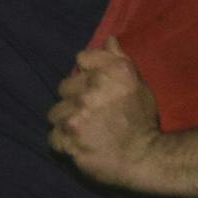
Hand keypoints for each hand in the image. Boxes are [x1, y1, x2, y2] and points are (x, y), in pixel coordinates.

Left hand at [48, 38, 162, 191]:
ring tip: (83, 130)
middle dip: (75, 99)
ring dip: (66, 121)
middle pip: (65, 87)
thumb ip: (120, 60)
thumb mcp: (138, 85)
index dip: (87, 73)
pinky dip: (63, 142)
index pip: (82, 60)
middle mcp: (92, 89)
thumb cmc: (143, 121)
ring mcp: (78, 114)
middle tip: (90, 113)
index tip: (96, 87)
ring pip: (56, 113)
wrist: (145, 157)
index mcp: (113, 71)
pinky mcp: (68, 138)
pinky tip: (77, 144)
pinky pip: (53, 137)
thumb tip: (108, 39)